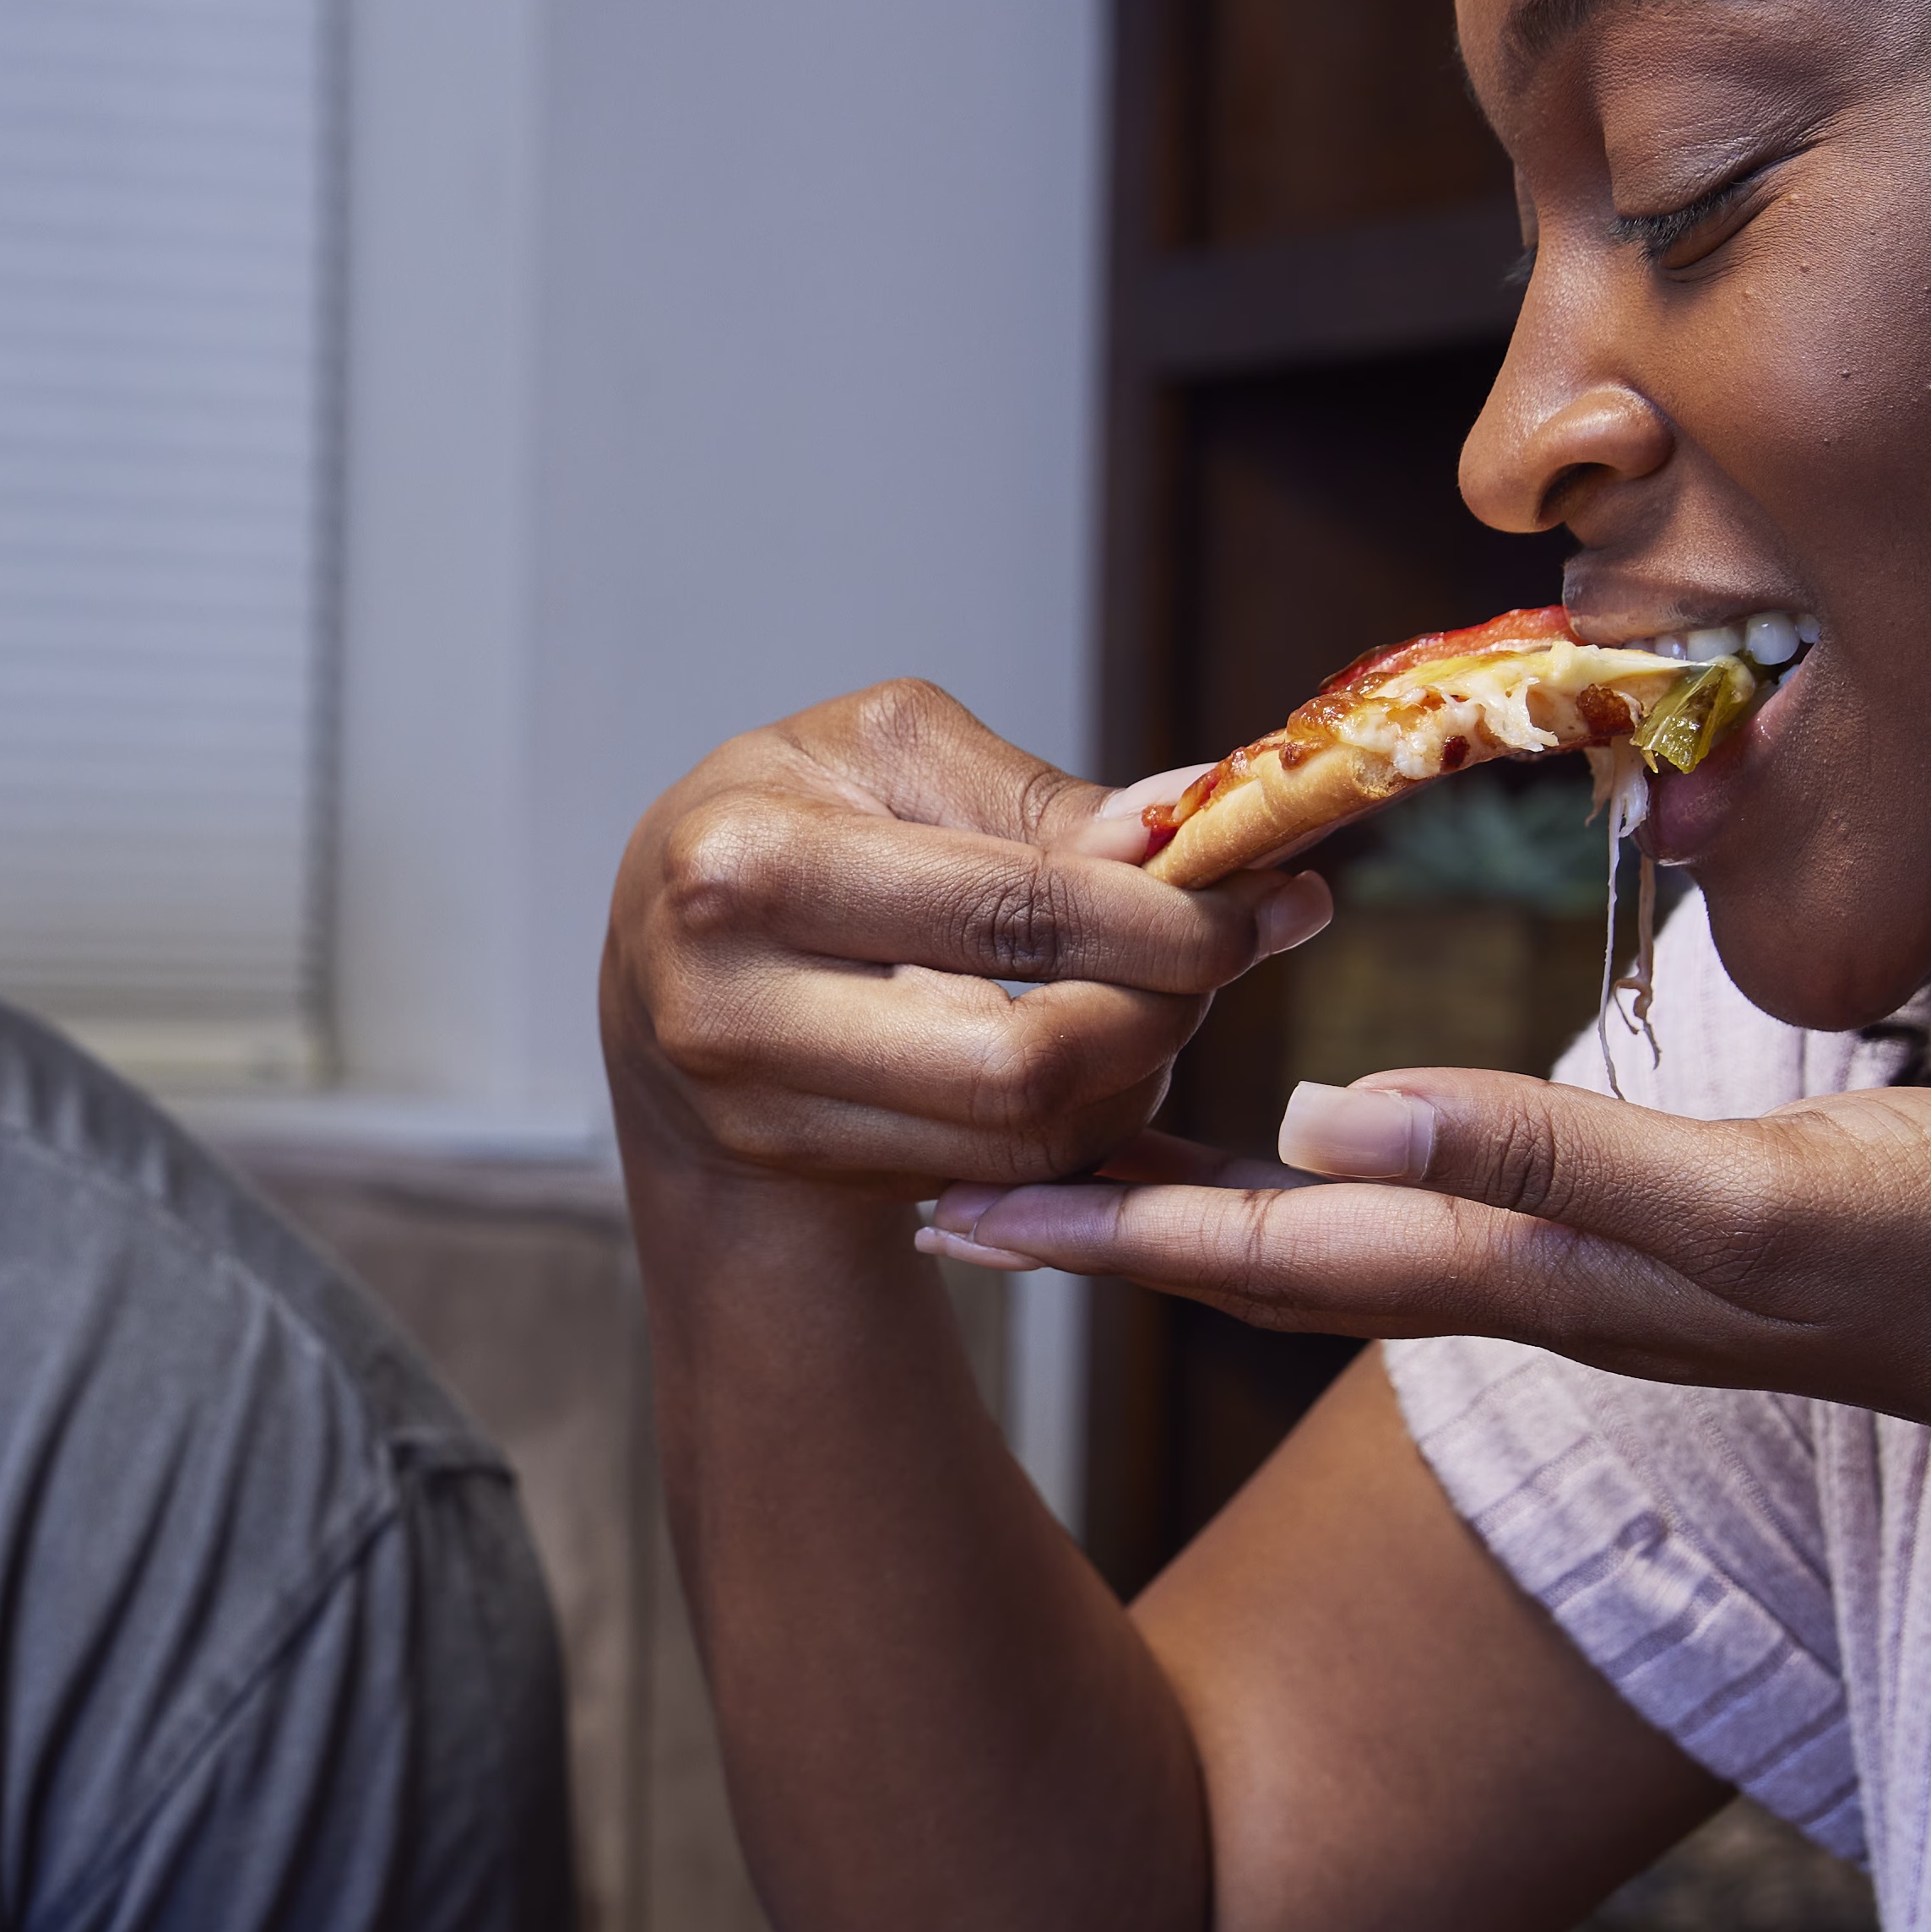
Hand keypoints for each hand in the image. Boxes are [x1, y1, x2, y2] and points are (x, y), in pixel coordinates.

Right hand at [598, 681, 1326, 1203]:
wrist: (663, 970)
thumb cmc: (789, 826)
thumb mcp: (885, 756)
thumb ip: (1034, 798)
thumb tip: (1184, 829)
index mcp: (750, 865)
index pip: (1012, 912)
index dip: (1166, 917)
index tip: (1266, 895)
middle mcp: (733, 1007)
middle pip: (1027, 1060)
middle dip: (1163, 1011)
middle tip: (1228, 949)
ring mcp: (761, 1114)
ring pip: (1026, 1137)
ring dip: (1134, 1073)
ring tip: (1159, 992)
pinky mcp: (804, 1175)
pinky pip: (1003, 1175)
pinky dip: (1078, 1120)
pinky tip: (1093, 1054)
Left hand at [916, 1061, 1930, 1492]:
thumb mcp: (1751, 1196)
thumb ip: (1552, 1161)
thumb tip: (1330, 1123)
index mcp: (1524, 1270)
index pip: (1256, 1250)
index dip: (1090, 1229)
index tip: (930, 1208)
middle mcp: (1523, 1281)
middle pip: (1258, 1248)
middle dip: (1091, 1217)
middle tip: (920, 1176)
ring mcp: (1583, 1269)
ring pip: (1333, 1227)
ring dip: (1188, 1192)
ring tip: (1061, 1137)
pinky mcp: (1645, 1239)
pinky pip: (1433, 1203)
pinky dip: (1329, 1162)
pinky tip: (1303, 1126)